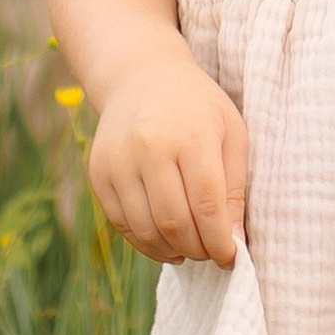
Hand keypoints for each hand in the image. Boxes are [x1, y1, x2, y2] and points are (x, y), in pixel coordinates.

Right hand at [87, 47, 249, 267]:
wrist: (141, 77)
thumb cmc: (197, 107)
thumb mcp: (231, 133)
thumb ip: (235, 187)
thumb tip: (233, 240)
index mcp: (191, 136)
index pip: (207, 205)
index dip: (220, 241)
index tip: (232, 257)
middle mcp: (150, 148)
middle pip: (175, 223)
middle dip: (198, 250)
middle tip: (212, 254)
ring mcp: (119, 162)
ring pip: (146, 230)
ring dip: (172, 251)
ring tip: (190, 249)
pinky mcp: (99, 174)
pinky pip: (122, 224)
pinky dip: (146, 243)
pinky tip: (166, 243)